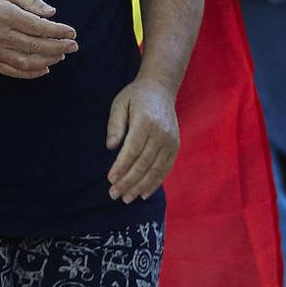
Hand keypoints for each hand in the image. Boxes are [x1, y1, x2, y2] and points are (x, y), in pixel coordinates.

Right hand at [0, 0, 76, 78]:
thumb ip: (31, 0)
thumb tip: (52, 14)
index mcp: (4, 15)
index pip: (38, 27)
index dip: (58, 31)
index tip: (72, 32)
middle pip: (35, 46)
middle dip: (58, 47)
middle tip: (73, 46)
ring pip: (26, 62)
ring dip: (48, 60)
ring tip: (61, 55)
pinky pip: (13, 71)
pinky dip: (31, 72)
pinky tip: (45, 67)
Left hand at [106, 77, 179, 202]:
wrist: (161, 88)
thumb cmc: (135, 96)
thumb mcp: (119, 104)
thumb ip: (115, 125)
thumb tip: (110, 147)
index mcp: (145, 121)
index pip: (132, 150)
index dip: (121, 167)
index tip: (110, 179)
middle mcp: (161, 133)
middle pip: (143, 163)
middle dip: (128, 182)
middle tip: (114, 194)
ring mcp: (171, 141)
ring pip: (155, 169)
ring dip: (140, 186)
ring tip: (126, 198)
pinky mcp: (175, 146)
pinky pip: (166, 168)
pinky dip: (155, 183)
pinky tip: (144, 193)